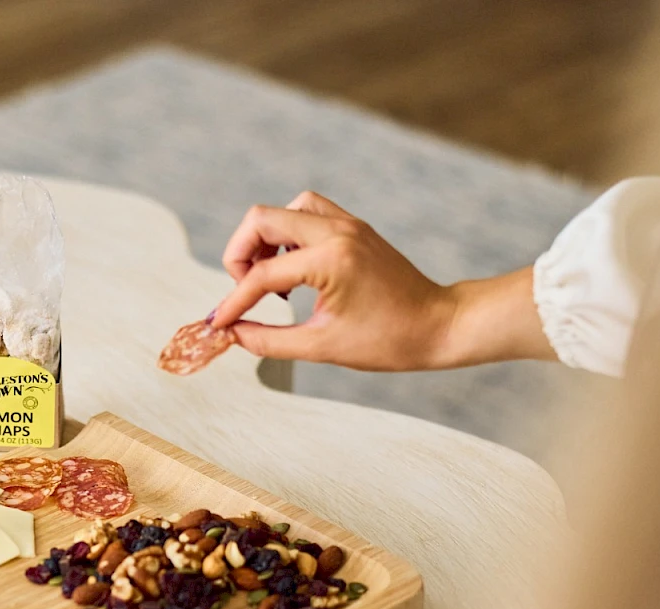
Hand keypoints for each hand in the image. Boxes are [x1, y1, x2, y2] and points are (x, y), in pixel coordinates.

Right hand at [213, 191, 554, 369]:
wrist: (439, 325)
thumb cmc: (389, 340)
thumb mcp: (322, 347)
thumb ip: (269, 340)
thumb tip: (232, 334)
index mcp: (331, 260)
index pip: (262, 273)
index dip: (234, 301)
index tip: (219, 324)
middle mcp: (338, 231)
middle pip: (261, 218)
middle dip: (239, 255)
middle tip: (243, 291)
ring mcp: (347, 224)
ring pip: (284, 210)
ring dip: (265, 241)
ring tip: (269, 279)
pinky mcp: (353, 227)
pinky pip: (307, 214)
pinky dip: (288, 235)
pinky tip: (292, 268)